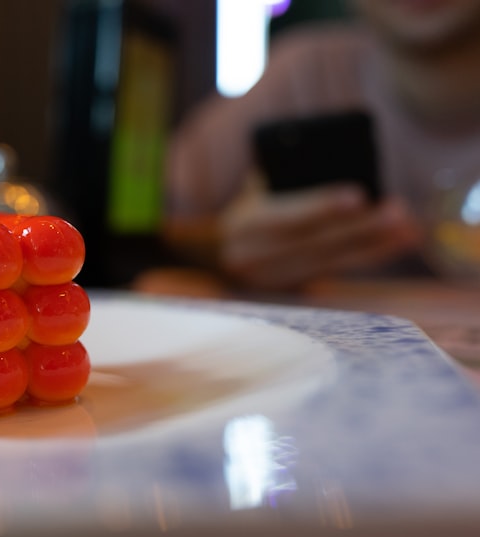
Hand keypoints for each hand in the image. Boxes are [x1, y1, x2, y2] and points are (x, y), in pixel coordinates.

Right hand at [218, 174, 420, 289]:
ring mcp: (273, 279)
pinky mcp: (291, 290)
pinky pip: (335, 272)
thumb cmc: (248, 207)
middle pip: (316, 244)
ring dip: (374, 245)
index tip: (359, 196)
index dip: (323, 206)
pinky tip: (394, 244)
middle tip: (398, 212)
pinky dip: (367, 256)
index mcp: (245, 225)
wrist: (218, 252)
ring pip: (331, 262)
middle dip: (361, 229)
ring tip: (408, 230)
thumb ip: (283, 175)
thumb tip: (332, 154)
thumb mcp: (257, 187)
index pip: (287, 217)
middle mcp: (255, 257)